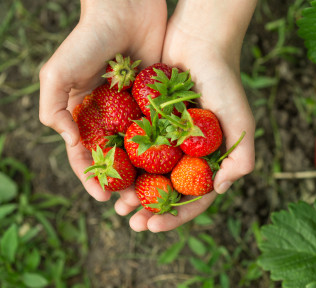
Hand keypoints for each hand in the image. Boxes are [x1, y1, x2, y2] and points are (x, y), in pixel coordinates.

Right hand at [39, 0, 167, 201]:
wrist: (127, 9)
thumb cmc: (88, 40)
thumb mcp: (58, 73)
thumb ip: (55, 108)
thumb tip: (71, 143)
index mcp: (84, 114)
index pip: (86, 155)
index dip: (92, 178)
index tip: (103, 197)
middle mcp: (110, 116)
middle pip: (116, 159)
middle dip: (122, 182)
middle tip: (133, 204)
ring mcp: (135, 111)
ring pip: (142, 151)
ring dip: (146, 174)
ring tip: (154, 194)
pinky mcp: (158, 102)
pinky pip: (163, 130)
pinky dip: (167, 150)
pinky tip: (175, 168)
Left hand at [116, 0, 256, 231]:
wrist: (198, 42)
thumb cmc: (224, 81)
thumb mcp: (240, 121)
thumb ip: (241, 158)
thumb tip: (219, 190)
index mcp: (213, 158)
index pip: (196, 197)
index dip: (176, 216)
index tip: (153, 227)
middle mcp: (190, 153)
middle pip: (169, 192)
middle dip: (151, 212)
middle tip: (131, 223)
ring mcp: (170, 140)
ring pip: (149, 175)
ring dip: (134, 193)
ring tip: (117, 206)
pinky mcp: (151, 123)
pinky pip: (135, 149)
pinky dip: (124, 164)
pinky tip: (109, 175)